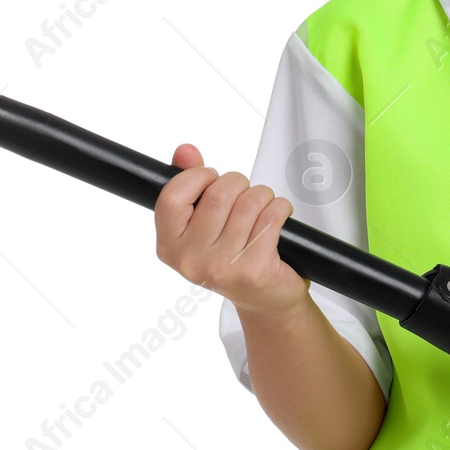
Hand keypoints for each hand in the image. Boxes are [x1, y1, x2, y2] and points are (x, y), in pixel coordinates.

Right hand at [153, 143, 310, 318]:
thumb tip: (185, 151)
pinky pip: (272, 217)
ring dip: (262, 196)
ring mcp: (221, 267)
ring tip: (261, 207)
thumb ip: (190, 184)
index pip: (171, 196)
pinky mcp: (253, 270)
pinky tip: (277, 218)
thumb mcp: (202, 223)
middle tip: (244, 194)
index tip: (211, 177)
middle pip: (218, 194)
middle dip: (238, 183)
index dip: (197, 176)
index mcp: (169, 246)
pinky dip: (280, 208)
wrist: (264, 298)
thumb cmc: (231, 255)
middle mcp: (190, 260)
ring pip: (249, 202)